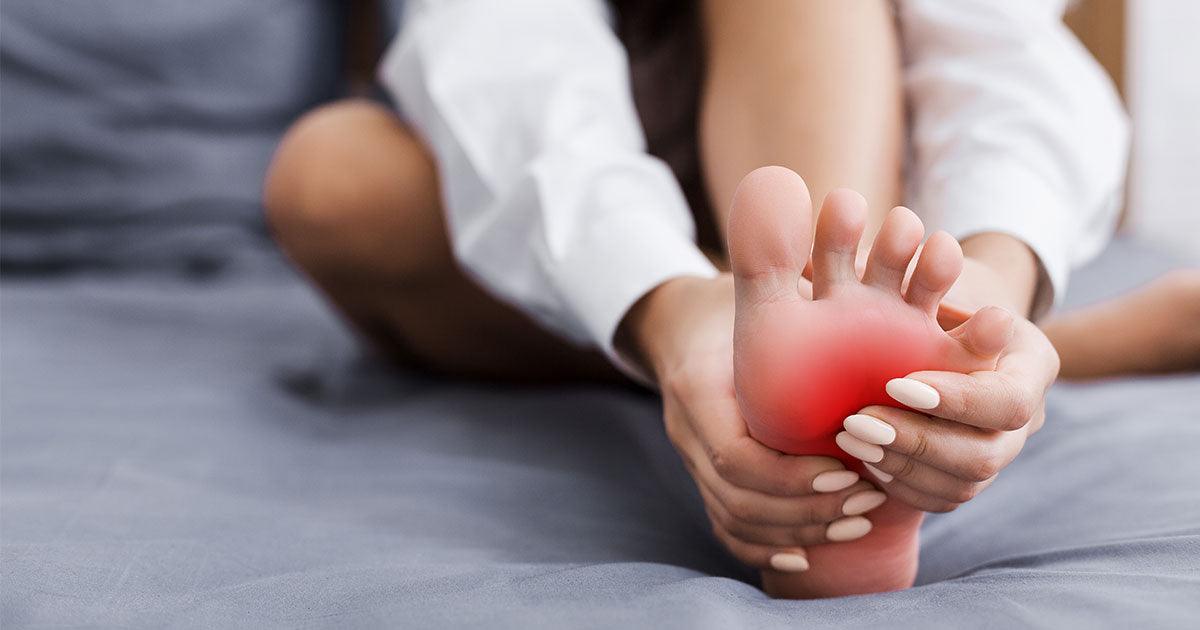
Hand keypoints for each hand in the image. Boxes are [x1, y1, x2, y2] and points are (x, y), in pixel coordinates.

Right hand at [621, 275, 879, 569]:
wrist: (677, 320)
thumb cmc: (733, 300)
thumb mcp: (759, 291)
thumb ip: (801, 302)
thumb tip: (873, 308)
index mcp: (697, 388)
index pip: (737, 459)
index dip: (794, 478)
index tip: (849, 471)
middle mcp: (686, 431)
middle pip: (738, 500)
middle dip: (808, 511)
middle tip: (870, 500)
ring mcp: (689, 457)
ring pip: (733, 520)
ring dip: (797, 530)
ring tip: (857, 520)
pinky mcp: (701, 473)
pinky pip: (726, 524)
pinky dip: (766, 546)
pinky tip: (811, 551)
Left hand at [841, 294, 1058, 510]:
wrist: (938, 323)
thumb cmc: (932, 288)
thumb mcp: (931, 277)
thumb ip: (925, 280)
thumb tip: (909, 255)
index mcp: (1033, 363)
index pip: (1009, 401)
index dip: (955, 401)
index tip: (895, 384)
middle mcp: (1027, 417)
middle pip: (987, 455)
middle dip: (918, 442)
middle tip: (858, 422)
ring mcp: (1000, 451)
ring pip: (963, 485)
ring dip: (900, 466)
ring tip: (850, 439)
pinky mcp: (967, 476)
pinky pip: (941, 499)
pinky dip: (899, 484)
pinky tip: (861, 459)